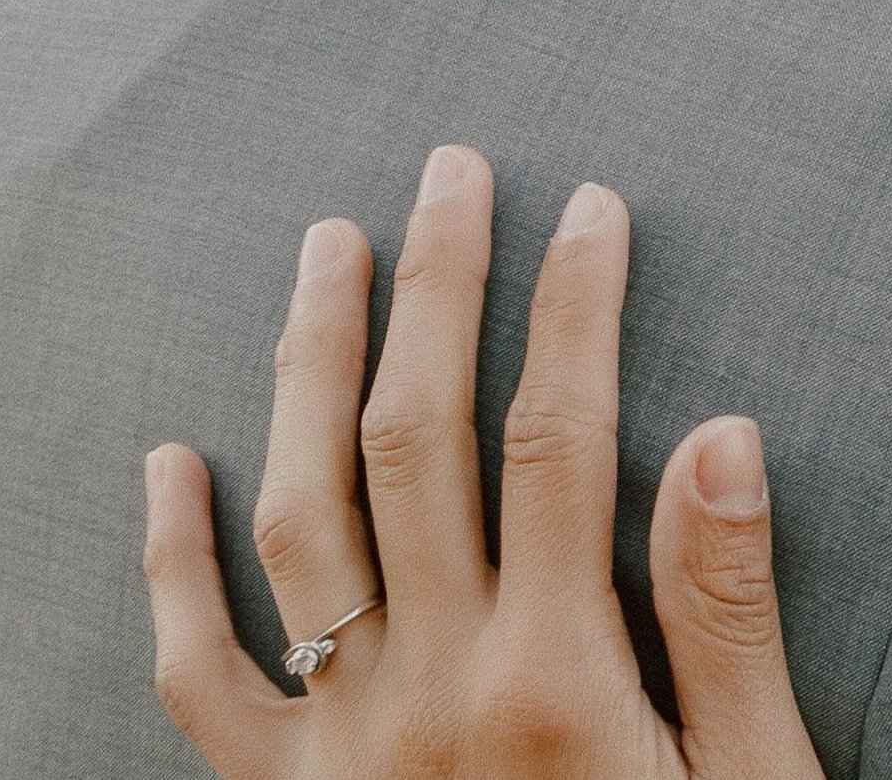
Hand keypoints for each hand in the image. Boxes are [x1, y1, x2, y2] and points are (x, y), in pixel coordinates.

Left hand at [143, 145, 824, 779]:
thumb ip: (725, 615)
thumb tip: (720, 434)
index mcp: (555, 683)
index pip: (557, 437)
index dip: (576, 305)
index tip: (589, 205)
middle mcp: (429, 693)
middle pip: (418, 440)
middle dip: (439, 287)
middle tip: (453, 169)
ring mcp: (339, 747)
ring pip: (300, 516)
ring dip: (308, 367)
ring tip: (326, 247)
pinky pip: (197, 677)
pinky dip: (166, 567)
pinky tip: (165, 462)